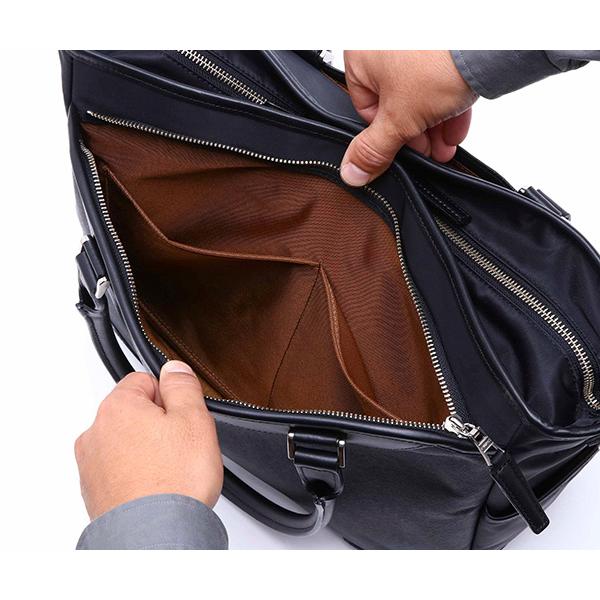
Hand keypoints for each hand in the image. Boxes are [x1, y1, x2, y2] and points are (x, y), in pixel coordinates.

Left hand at [75, 361, 222, 519]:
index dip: (169, 396)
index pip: (144, 380)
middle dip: (157, 423)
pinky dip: (136, 474)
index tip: (181, 416)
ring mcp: (92, 465)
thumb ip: (183, 386)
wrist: (157, 537)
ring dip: (146, 449)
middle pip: (134, 411)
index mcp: (118, 407)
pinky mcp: (94, 492)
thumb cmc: (174, 482)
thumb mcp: (194, 419)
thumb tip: (174, 368)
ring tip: (170, 470)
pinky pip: (119, 470)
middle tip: (180, 445)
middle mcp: (96, 432)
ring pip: (126, 442)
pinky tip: (156, 487)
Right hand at [340, 50, 477, 185]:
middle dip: (415, 134)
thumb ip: (374, 149)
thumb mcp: (399, 119)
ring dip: (433, 124)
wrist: (487, 40)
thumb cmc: (438, 60)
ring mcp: (415, 43)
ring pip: (419, 94)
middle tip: (428, 152)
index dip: (386, 134)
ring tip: (444, 145)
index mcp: (360, 55)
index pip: (365, 109)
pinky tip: (456, 126)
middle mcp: (384, 43)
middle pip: (395, 104)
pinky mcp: (442, 46)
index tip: (401, 149)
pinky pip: (438, 79)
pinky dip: (447, 103)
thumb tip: (353, 171)